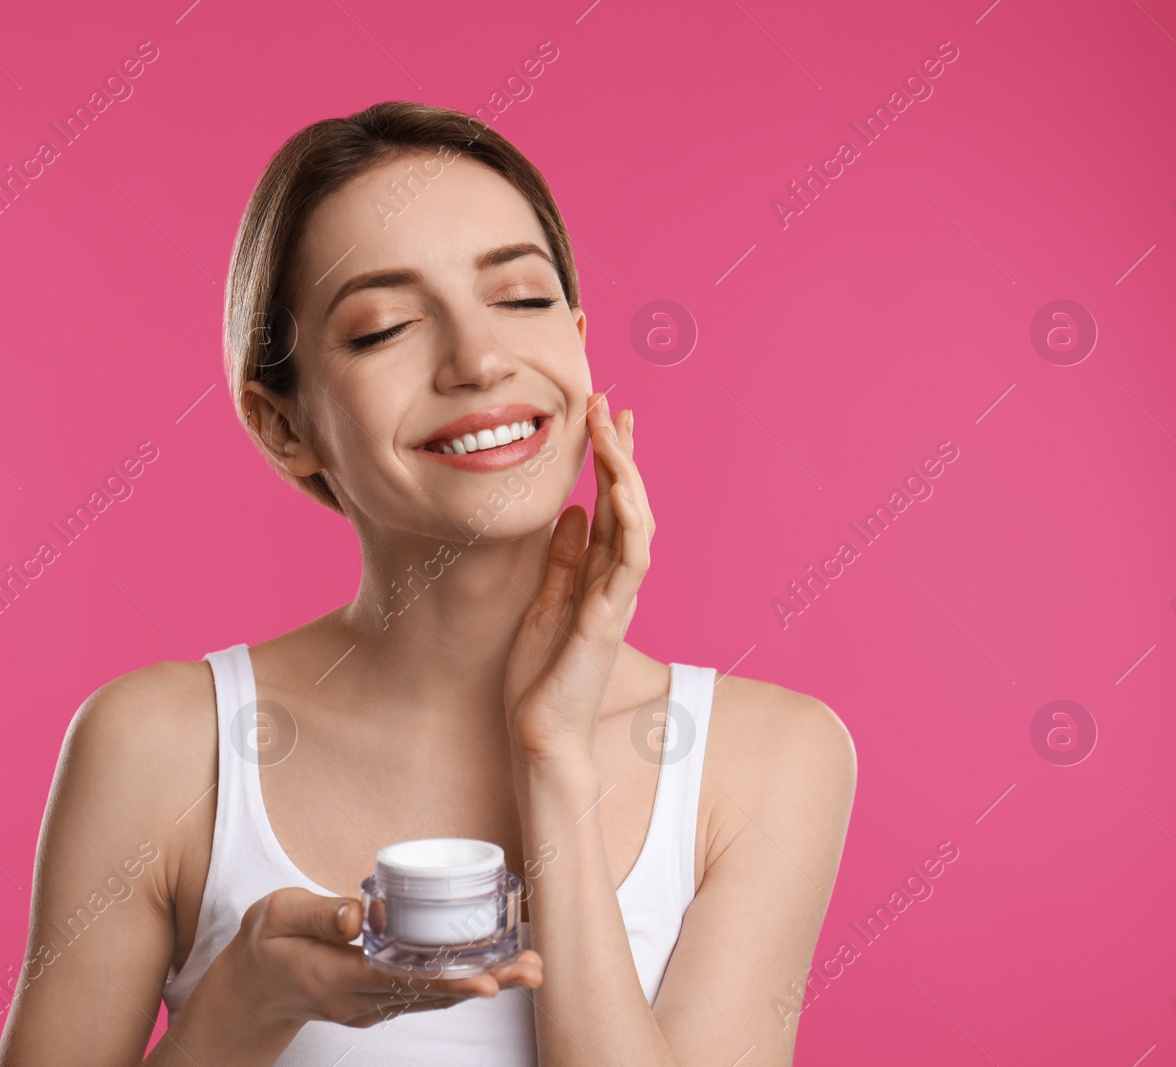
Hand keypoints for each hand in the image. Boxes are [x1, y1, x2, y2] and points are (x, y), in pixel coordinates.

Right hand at [211, 887, 543, 1031]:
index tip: (486, 981)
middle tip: (531, 970)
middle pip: (430, 994)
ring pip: (434, 998)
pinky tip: (495, 970)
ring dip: (483, 984)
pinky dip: (461, 983)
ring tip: (529, 969)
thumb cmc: (266, 944)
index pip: (399, 981)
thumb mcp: (277, 916)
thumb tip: (360, 914)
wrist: (251, 988)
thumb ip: (318, 913)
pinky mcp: (378, 1002)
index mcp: (333, 977)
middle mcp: (359, 1000)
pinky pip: (424, 995)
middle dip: (484, 983)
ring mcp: (370, 1006)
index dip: (446, 982)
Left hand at [504, 392, 653, 760]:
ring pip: (636, 524)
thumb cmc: (540, 677)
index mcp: (596, 576)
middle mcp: (613, 583)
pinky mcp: (607, 620)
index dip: (611, 460)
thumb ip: (562, 560)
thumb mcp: (544, 602)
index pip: (610, 505)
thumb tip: (571, 513)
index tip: (603, 415)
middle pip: (629, 504)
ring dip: (628, 474)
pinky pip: (629, 563)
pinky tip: (623, 490)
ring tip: (615, 428)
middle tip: (611, 403)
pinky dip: (631, 523)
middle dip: (621, 451)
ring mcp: (616, 599)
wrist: (539, 735)